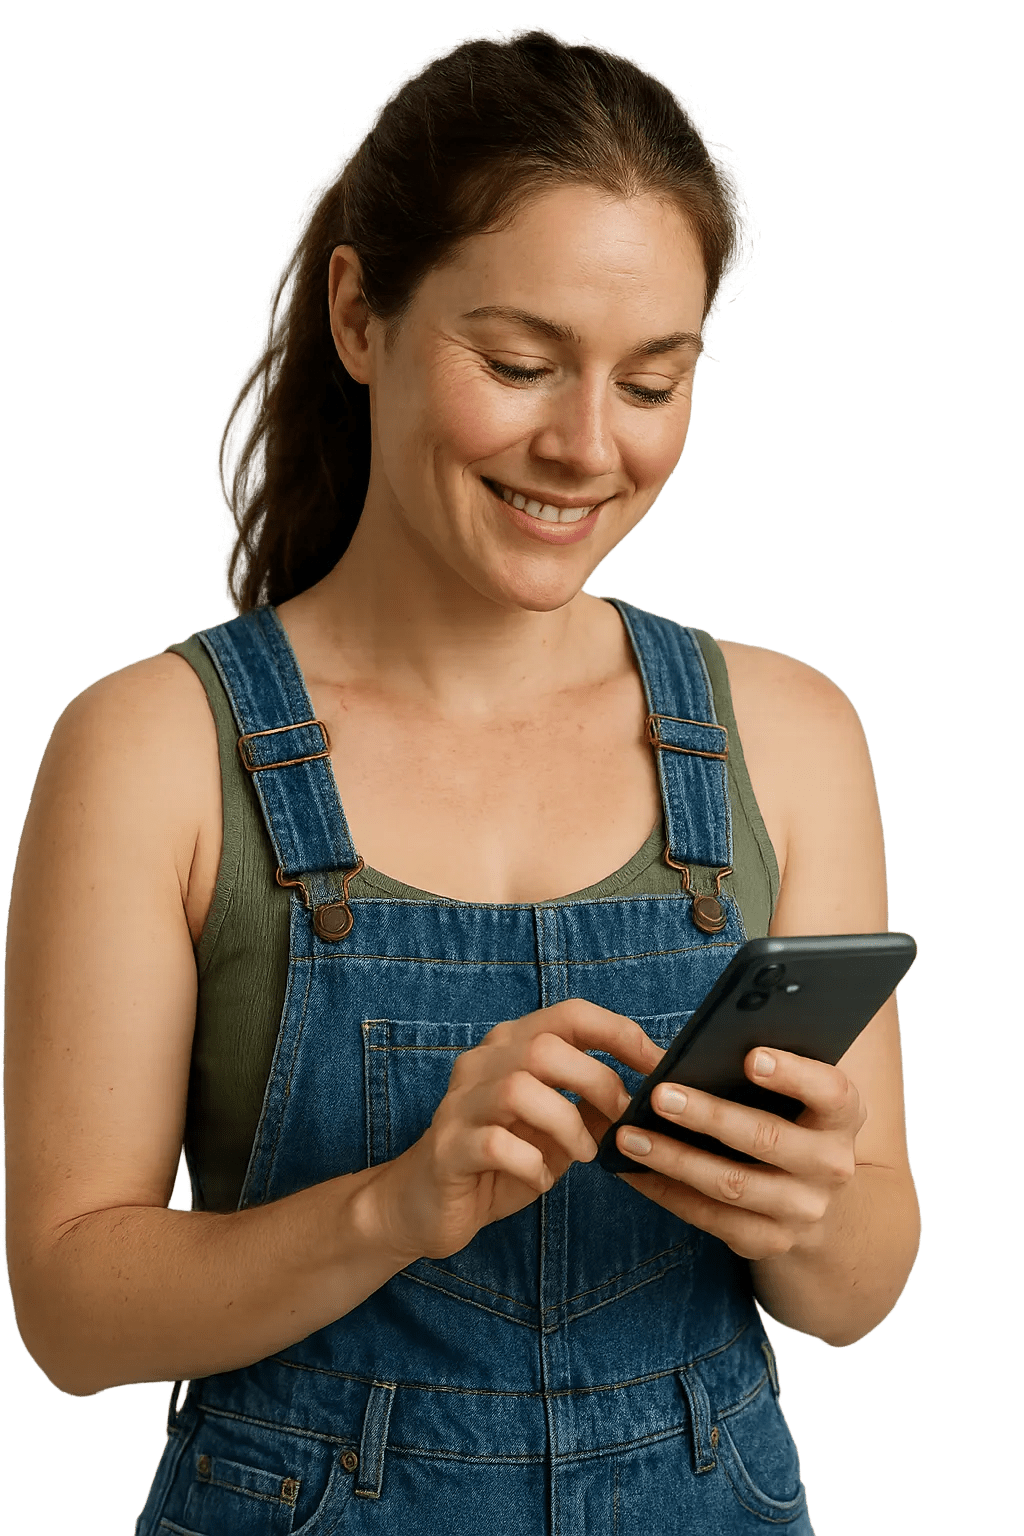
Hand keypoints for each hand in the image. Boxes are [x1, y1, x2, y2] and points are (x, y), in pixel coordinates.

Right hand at [372, 999, 661, 1263]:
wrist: (423, 1203)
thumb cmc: (500, 1160)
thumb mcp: (555, 1128)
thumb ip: (590, 1103)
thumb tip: (648, 1090)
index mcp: (511, 1047)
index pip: (569, 1015)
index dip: (619, 1032)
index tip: (657, 1064)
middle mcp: (482, 1065)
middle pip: (545, 1048)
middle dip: (597, 1083)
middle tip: (618, 1121)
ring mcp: (460, 1105)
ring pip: (519, 1090)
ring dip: (567, 1125)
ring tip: (583, 1154)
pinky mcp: (447, 1149)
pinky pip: (495, 1145)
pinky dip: (532, 1165)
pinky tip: (541, 1180)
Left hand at [614, 1048, 864, 1260]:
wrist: (819, 1201)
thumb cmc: (791, 1121)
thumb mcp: (798, 1094)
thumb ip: (765, 1068)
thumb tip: (695, 1046)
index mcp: (843, 1115)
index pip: (830, 1091)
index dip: (793, 1074)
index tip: (750, 1056)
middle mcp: (832, 1164)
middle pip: (767, 1139)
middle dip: (709, 1116)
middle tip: (659, 1094)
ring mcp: (803, 1209)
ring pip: (731, 1184)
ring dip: (674, 1159)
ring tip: (630, 1136)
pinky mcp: (770, 1241)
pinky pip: (710, 1219)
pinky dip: (666, 1192)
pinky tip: (633, 1171)